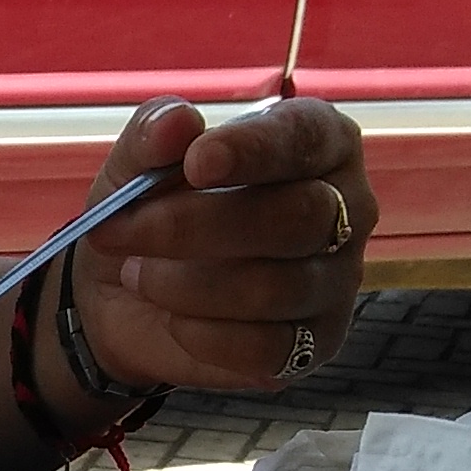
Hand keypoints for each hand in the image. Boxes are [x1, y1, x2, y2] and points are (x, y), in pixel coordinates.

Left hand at [66, 96, 372, 397]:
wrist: (126, 296)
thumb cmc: (153, 209)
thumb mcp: (136, 164)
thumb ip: (152, 135)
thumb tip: (177, 122)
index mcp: (318, 142)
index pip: (306, 137)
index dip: (254, 149)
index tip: (196, 162)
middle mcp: (345, 209)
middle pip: (299, 217)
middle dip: (196, 225)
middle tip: (124, 229)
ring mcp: (337, 281)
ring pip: (277, 287)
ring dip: (187, 284)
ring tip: (136, 274)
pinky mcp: (315, 344)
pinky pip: (267, 348)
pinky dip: (202, 335)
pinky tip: (172, 319)